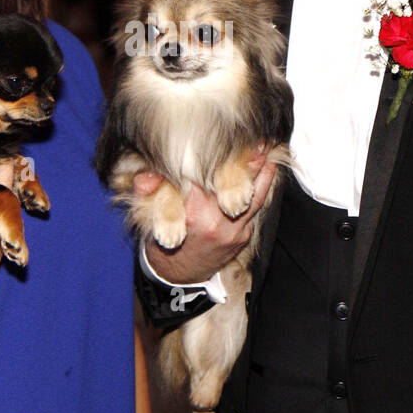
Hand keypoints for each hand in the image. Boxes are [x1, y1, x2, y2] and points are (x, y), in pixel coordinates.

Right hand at [135, 148, 276, 283]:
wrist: (178, 276)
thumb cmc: (163, 241)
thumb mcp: (148, 216)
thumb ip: (147, 191)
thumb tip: (142, 176)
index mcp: (191, 213)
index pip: (207, 176)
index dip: (219, 156)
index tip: (229, 137)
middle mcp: (214, 221)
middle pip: (235, 183)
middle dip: (246, 159)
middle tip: (259, 138)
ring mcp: (232, 231)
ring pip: (254, 194)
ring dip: (262, 169)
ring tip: (269, 146)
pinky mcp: (243, 236)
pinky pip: (257, 208)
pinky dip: (262, 186)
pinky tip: (268, 167)